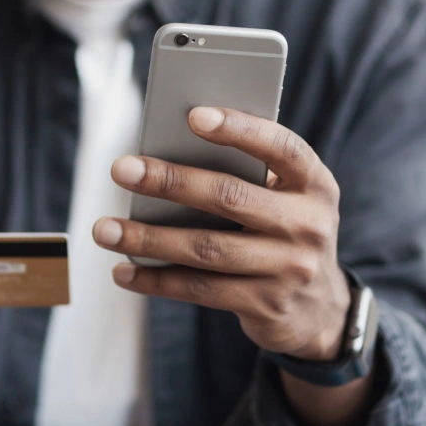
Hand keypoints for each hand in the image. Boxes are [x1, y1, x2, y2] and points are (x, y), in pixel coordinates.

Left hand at [93, 106, 350, 360]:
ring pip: (207, 249)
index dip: (239, 129)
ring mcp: (290, 269)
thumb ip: (248, 176)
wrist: (321, 310)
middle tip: (121, 169)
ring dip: (148, 239)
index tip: (193, 116)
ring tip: (105, 229)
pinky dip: (157, 280)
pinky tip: (124, 271)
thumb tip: (168, 154)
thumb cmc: (284, 232)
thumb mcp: (286, 199)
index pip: (280, 147)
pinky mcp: (266, 305)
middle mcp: (308, 224)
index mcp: (314, 183)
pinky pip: (201, 289)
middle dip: (170, 181)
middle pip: (229, 197)